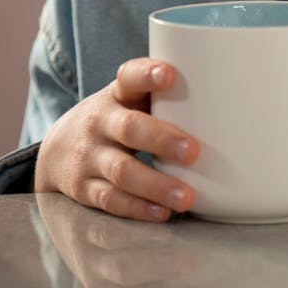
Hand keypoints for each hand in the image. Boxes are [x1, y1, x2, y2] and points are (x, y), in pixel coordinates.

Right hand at [34, 58, 199, 221]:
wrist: (57, 148)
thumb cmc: (115, 120)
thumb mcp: (129, 101)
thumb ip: (164, 99)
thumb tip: (230, 101)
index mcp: (117, 94)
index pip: (129, 77)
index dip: (147, 74)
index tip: (169, 74)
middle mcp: (99, 122)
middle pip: (129, 128)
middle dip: (161, 139)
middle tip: (193, 151)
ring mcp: (89, 156)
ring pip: (121, 170)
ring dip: (156, 185)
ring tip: (186, 196)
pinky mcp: (83, 188)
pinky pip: (110, 200)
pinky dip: (137, 208)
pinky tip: (162, 213)